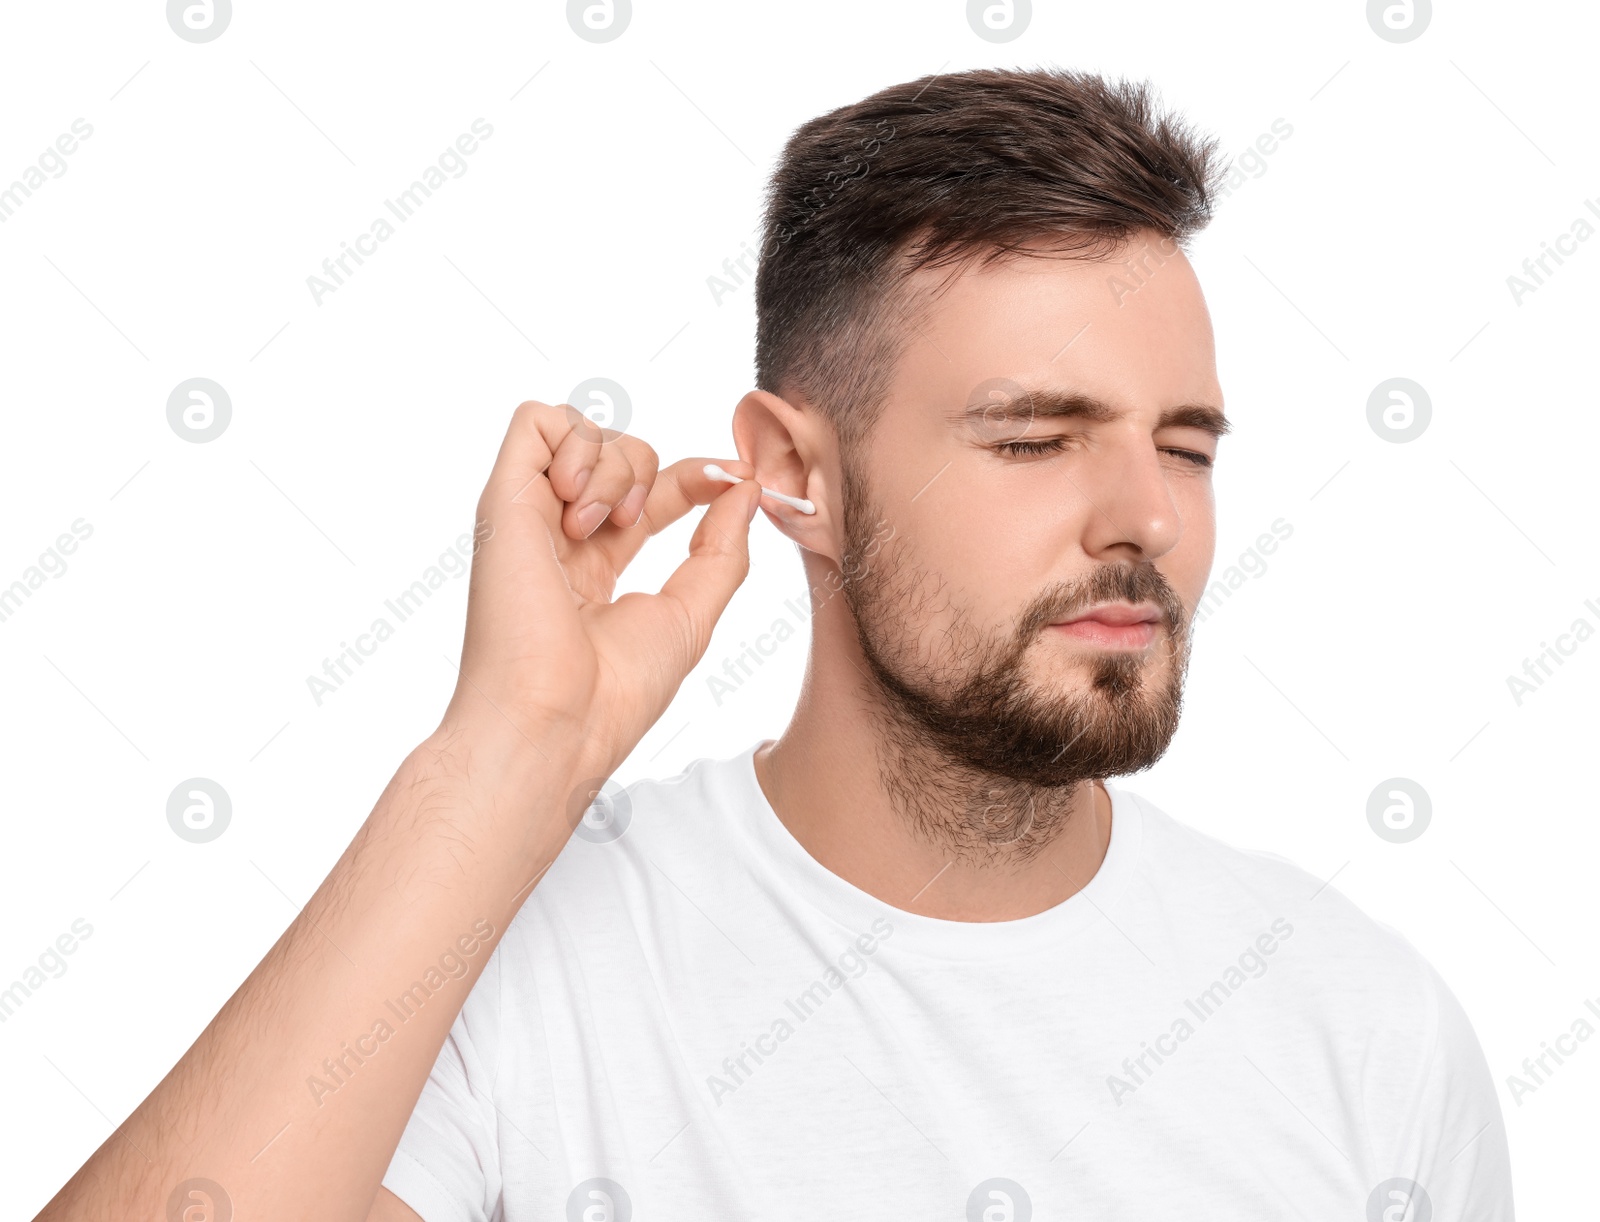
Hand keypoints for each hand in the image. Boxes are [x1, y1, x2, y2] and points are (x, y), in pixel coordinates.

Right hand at [436, 400, 764, 794]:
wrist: (556, 719)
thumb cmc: (616, 690)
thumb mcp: (692, 615)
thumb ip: (722, 549)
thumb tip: (744, 487)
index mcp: (597, 571)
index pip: (653, 495)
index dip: (698, 477)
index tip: (735, 478)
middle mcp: (559, 540)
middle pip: (621, 455)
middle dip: (653, 470)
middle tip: (639, 524)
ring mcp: (530, 518)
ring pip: (584, 431)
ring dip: (615, 466)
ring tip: (599, 525)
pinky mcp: (502, 501)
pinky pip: (534, 420)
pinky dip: (574, 442)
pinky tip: (577, 501)